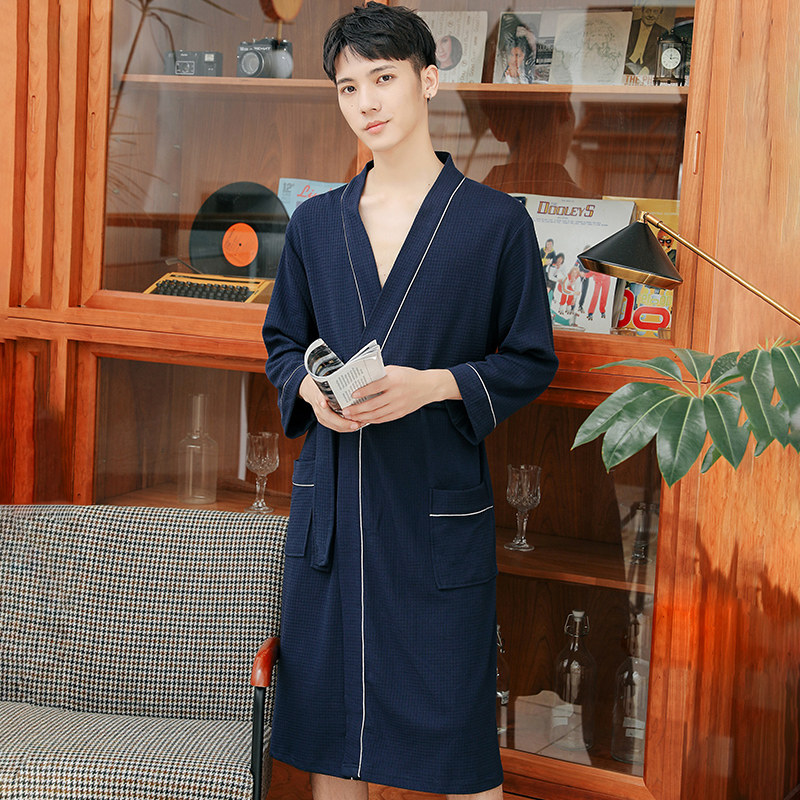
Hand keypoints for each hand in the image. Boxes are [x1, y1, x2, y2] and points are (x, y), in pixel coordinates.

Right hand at [299, 374, 360, 432]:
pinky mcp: (324, 420)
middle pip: (329, 417)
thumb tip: (350, 372)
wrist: (309, 390)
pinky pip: (335, 427)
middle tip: (355, 424)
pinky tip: (356, 425)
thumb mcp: (325, 377)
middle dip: (343, 422)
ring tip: (360, 424)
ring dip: (347, 427)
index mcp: (318, 394)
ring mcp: (320, 415)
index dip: (321, 400)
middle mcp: (318, 406)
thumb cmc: (321, 384)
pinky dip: (346, 427)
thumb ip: (334, 377)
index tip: (324, 403)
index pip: (319, 398)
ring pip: (333, 425)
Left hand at [341, 366, 459, 425]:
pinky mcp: (400, 413)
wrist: (429, 387)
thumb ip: (380, 375)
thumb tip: (363, 378)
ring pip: (377, 414)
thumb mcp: (395, 370)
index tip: (352, 394)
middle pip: (373, 404)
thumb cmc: (410, 376)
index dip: (363, 391)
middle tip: (346, 410)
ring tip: (352, 416)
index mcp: (394, 381)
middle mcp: (396, 395)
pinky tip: (364, 419)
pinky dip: (372, 420)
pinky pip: (383, 419)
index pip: (376, 387)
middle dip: (357, 409)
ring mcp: (399, 406)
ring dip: (362, 416)